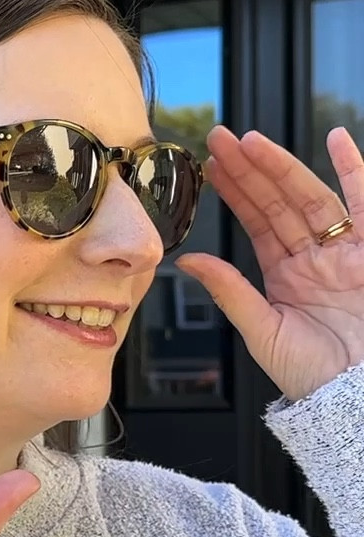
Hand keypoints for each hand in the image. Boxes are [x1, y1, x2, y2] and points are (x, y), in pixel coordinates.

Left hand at [176, 124, 363, 401]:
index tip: (211, 165)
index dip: (235, 192)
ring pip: (311, 197)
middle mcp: (315, 257)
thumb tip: (190, 261)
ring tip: (253, 141)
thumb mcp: (262, 331)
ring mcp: (345, 252)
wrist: (352, 397)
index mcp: (287, 275)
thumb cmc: (312, 375)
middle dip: (250, 170)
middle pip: (279, 202)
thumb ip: (230, 291)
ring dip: (283, 166)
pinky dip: (355, 171)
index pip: (257, 222)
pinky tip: (339, 140)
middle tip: (220, 138)